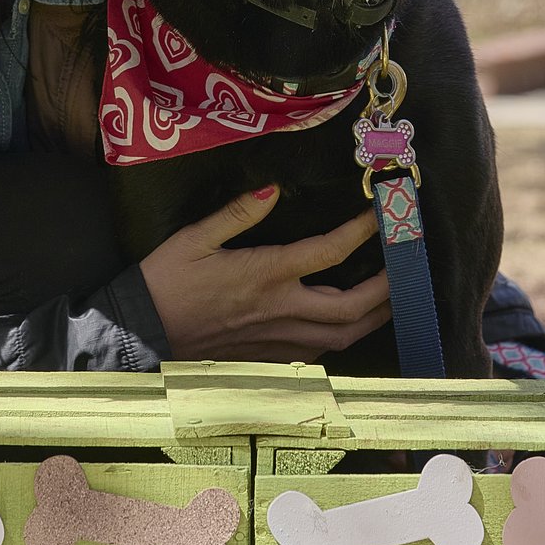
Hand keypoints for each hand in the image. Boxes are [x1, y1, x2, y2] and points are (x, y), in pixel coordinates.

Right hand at [139, 186, 390, 362]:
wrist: (139, 336)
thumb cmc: (163, 282)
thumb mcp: (194, 238)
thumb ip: (238, 213)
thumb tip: (272, 187)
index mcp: (265, 274)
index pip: (329, 252)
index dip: (362, 232)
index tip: (381, 215)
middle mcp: (280, 310)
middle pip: (351, 307)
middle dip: (386, 288)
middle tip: (406, 268)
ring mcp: (277, 339)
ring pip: (342, 337)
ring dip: (372, 318)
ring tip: (391, 299)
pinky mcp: (267, 357)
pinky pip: (319, 352)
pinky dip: (342, 338)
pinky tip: (345, 325)